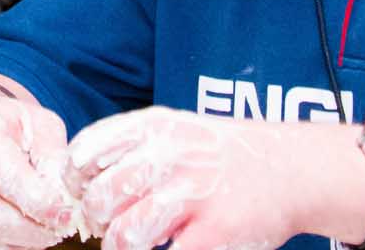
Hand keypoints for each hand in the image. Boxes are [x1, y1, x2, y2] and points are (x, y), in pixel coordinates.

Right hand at [0, 81, 80, 249]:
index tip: (67, 214)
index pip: (10, 181)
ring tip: (36, 231)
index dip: (44, 206)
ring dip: (17, 246)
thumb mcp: (38, 125)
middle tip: (56, 230)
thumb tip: (65, 197)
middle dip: (35, 233)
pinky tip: (10, 241)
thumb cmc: (5, 127)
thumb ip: (55, 159)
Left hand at [64, 107, 319, 249]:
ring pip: (126, 234)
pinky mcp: (215, 231)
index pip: (85, 154)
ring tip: (132, 245)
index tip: (81, 195)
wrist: (290, 169)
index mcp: (155, 127)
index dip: (73, 183)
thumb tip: (76, 179)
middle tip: (107, 227)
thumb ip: (130, 146)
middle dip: (97, 221)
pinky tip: (167, 248)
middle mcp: (171, 155)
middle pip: (100, 199)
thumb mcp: (176, 130)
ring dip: (121, 247)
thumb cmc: (222, 156)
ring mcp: (194, 194)